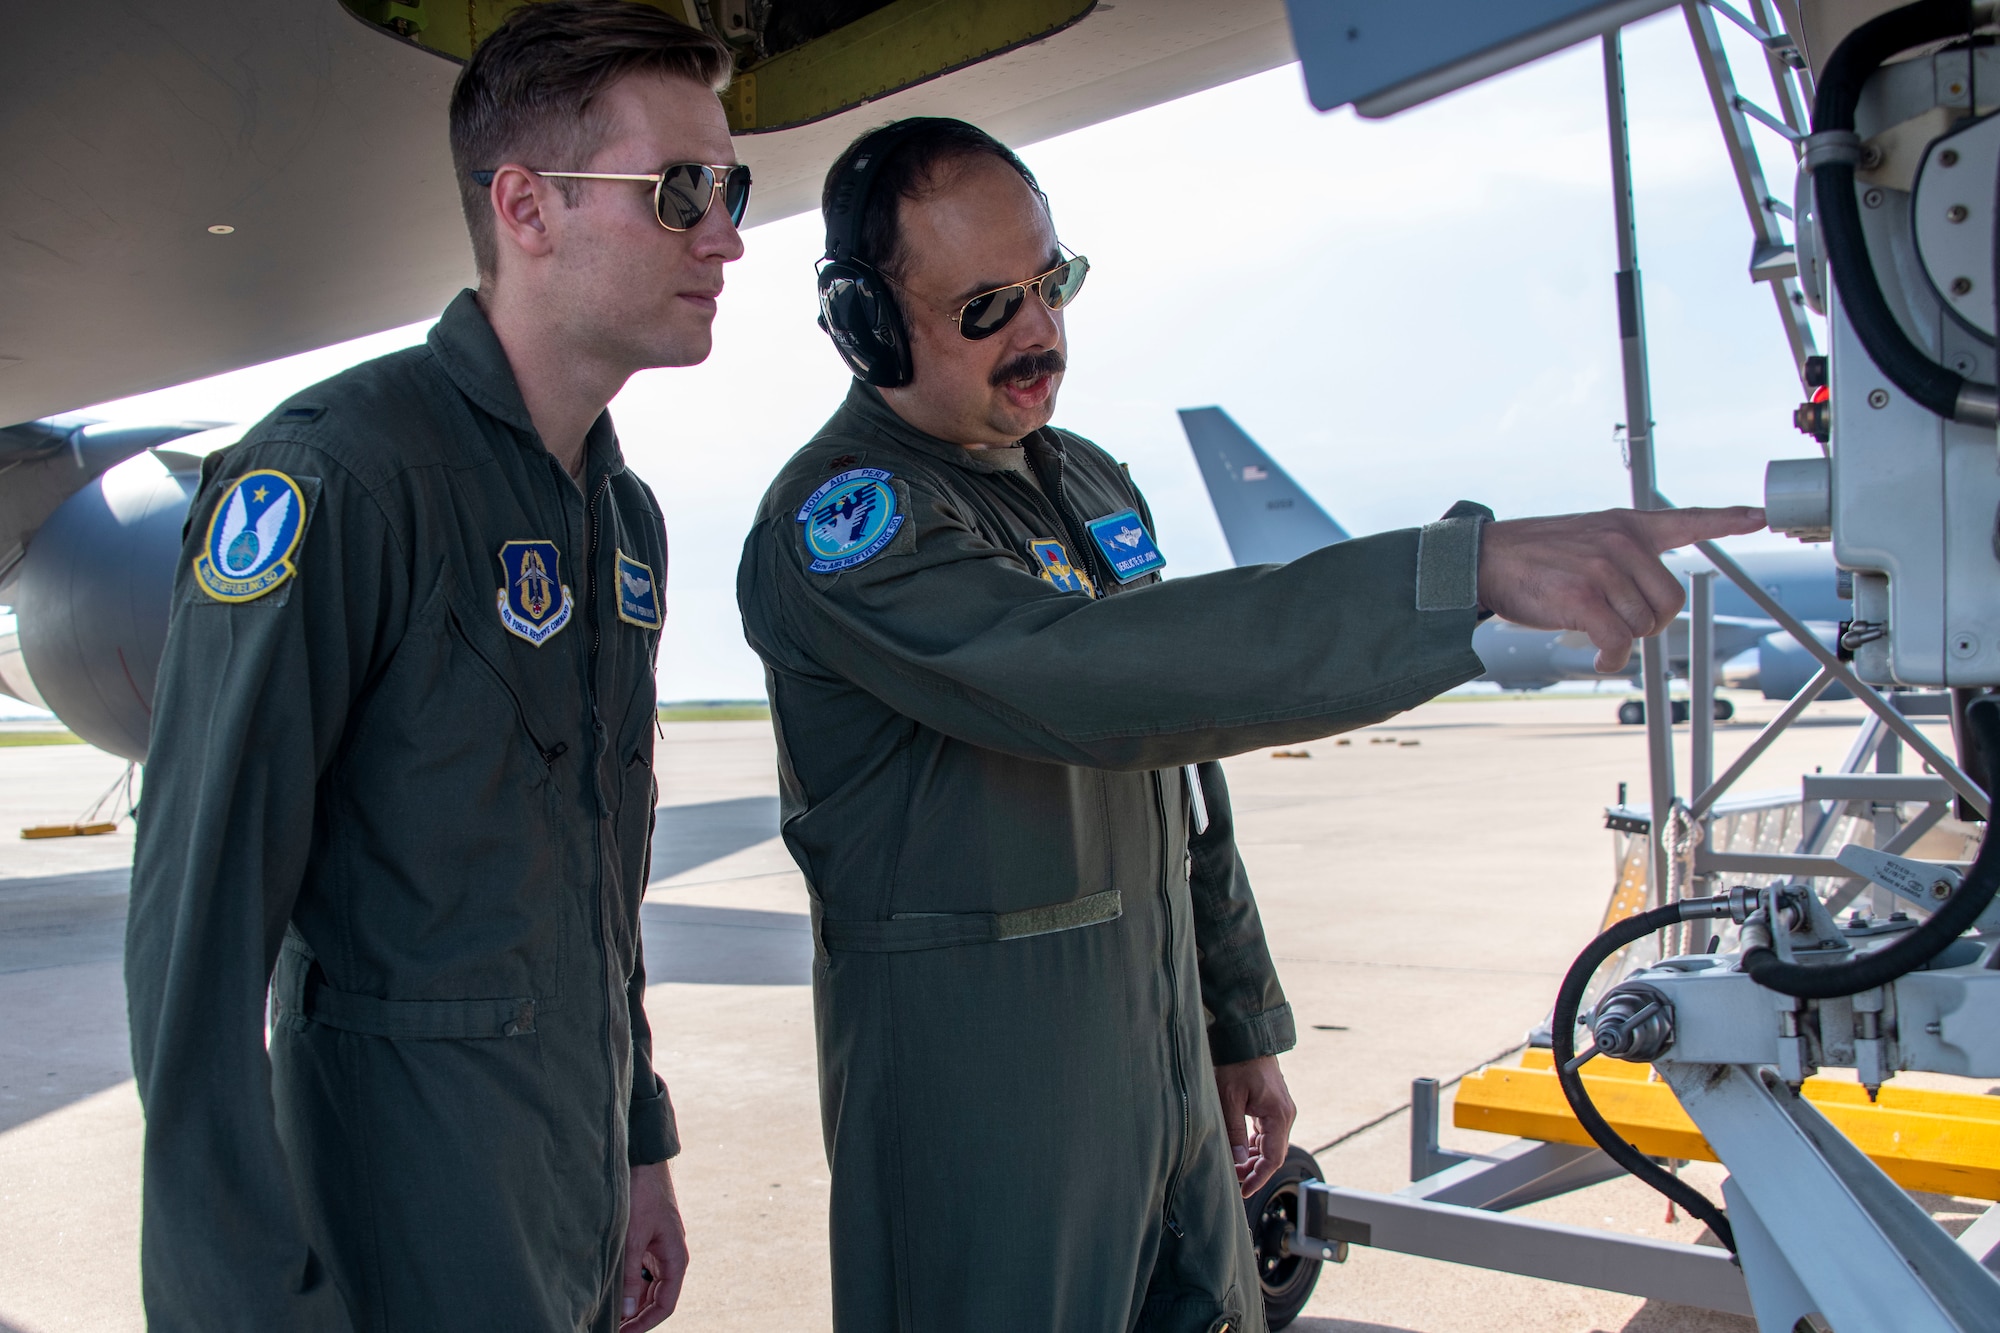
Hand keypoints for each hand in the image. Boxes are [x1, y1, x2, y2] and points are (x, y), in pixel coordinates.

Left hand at [618, 1161, 689, 1330]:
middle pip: (657, 1299)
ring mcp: (659, 1249)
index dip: (645, 1324)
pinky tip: (612, 1290)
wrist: (642, 1161)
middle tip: (612, 1328)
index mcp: (676, 1258)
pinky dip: (629, 1285)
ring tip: (609, 1315)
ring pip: (649, 1287)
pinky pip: (641, 1272)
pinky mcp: (648, 1241)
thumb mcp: (633, 1238)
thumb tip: (628, 1311)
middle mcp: (670, 1257)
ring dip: (632, 1302)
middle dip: (637, 1317)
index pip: (665, 1304)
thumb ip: (631, 1275)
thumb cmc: (642, 1195)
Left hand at [1214, 1055, 1296, 1198]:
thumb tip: (1236, 1162)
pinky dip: (1254, 1144)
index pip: (1273, 1158)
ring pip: (1269, 1144)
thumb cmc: (1236, 1062)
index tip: (1244, 1190)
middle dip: (1254, 1169)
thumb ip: (1233, 1132)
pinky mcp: (1271, 1104)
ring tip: (1233, 1165)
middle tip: (1233, 1178)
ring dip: (1253, 1157)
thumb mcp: (1229, 1099)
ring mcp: (1279, 1109)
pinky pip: (1266, 1132)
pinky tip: (1239, 1148)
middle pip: (1273, 1154)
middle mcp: (1284, 1114)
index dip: (1258, 1177)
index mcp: (1279, 1115)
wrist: (1244, 1035)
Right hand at [1476, 506, 1765, 672]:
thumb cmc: (1531, 556)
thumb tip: (1644, 605)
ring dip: (1622, 641)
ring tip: (1596, 634)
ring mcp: (1604, 568)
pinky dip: (1612, 658)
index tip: (1758, 517)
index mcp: (1625, 524)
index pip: (1687, 519)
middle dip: (1649, 624)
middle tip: (1621, 625)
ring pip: (1642, 625)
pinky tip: (1601, 657)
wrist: (1484, 559)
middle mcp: (1621, 542)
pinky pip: (1618, 642)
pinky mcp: (1584, 597)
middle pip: (1670, 601)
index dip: (1727, 519)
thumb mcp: (1584, 538)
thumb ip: (1620, 556)